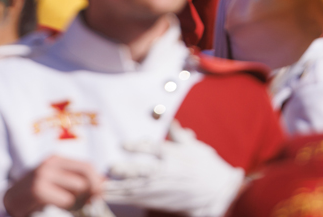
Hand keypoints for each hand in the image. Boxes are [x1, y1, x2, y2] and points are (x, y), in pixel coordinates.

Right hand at [2, 156, 103, 216]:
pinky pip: (66, 200)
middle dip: (93, 191)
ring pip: (78, 188)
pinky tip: (58, 207)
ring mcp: (44, 176)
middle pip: (86, 175)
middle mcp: (51, 164)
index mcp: (56, 159)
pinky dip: (67, 206)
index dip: (98, 180)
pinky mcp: (39, 190)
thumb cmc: (36, 192)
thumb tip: (103, 183)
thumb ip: (75, 180)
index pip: (87, 166)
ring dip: (79, 201)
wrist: (9, 201)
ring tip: (70, 205)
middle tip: (91, 202)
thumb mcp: (55, 181)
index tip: (100, 194)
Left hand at [106, 121, 244, 216]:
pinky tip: (110, 197)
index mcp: (175, 155)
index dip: (137, 146)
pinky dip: (124, 199)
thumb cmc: (209, 167)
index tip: (123, 144)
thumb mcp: (195, 147)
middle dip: (126, 170)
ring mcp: (164, 189)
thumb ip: (179, 135)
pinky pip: (139, 200)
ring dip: (118, 188)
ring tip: (101, 186)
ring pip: (137, 189)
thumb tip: (170, 121)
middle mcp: (168, 172)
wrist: (221, 192)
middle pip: (143, 171)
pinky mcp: (161, 201)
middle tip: (111, 168)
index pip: (153, 148)